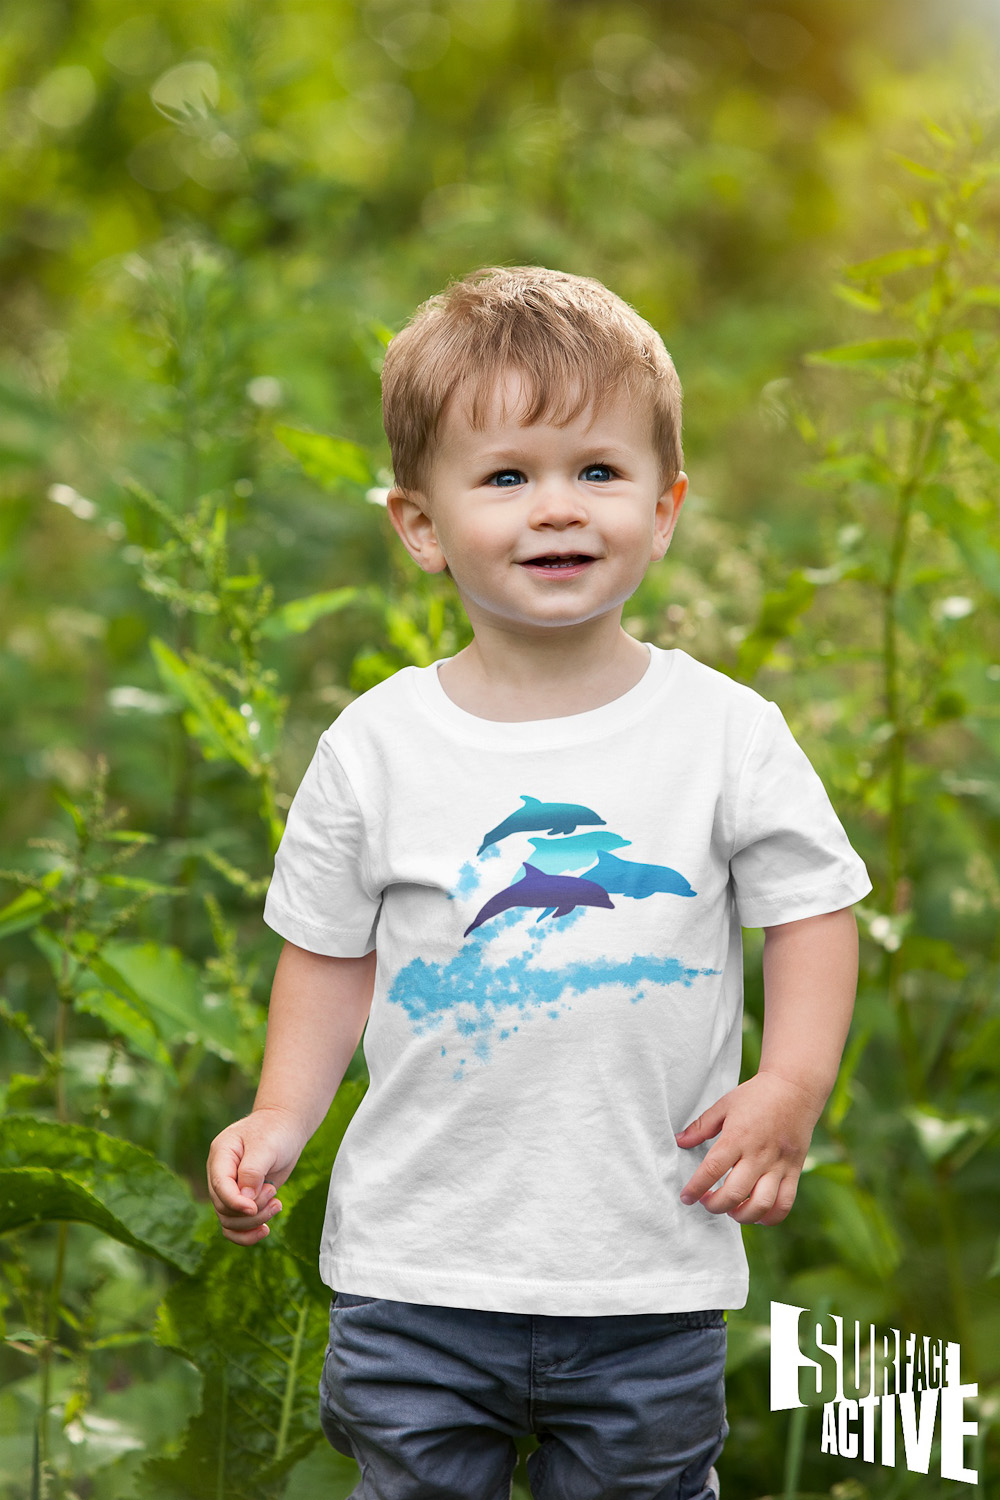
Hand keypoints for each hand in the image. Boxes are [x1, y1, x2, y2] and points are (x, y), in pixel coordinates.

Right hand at [206, 1106, 307, 1245]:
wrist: (285, 1128)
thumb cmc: (275, 1132)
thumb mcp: (266, 1146)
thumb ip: (253, 1172)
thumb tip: (244, 1201)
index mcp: (221, 1156)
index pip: (219, 1186)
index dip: (234, 1202)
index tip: (254, 1207)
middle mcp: (220, 1174)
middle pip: (224, 1208)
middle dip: (251, 1210)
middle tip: (274, 1193)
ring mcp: (229, 1188)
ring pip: (229, 1221)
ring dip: (255, 1220)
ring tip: (277, 1204)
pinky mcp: (241, 1199)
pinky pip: (235, 1226)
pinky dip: (248, 1233)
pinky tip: (265, 1229)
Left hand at [674, 1071, 822, 1225]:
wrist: (795, 1088)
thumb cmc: (756, 1095)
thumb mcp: (724, 1105)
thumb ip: (701, 1126)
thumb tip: (679, 1141)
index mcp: (737, 1137)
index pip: (711, 1170)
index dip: (695, 1188)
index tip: (686, 1197)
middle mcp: (758, 1154)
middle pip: (734, 1194)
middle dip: (714, 1206)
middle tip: (706, 1202)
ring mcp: (778, 1164)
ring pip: (761, 1204)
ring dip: (741, 1216)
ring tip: (731, 1210)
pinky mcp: (794, 1170)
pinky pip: (785, 1203)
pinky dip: (770, 1218)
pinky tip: (756, 1214)